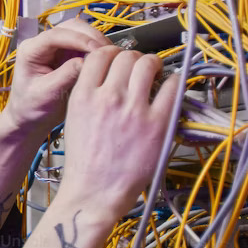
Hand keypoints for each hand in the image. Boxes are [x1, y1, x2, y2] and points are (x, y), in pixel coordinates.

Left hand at [2, 19, 112, 142]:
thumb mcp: (47, 94)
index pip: (55, 35)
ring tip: (110, 56)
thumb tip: (86, 62)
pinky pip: (86, 44)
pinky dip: (97, 49)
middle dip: (91, 37)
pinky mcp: (68, 53)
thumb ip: (66, 76)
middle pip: (71, 27)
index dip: (78, 39)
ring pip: (81, 32)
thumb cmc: (31, 108)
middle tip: (109, 52)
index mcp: (30, 50)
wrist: (30, 118)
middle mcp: (42, 43)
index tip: (97, 49)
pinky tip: (107, 60)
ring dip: (97, 41)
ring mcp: (56, 47)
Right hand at [58, 47, 179, 219]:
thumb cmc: (84, 162)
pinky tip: (170, 91)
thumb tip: (112, 78)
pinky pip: (173, 86)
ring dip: (154, 65)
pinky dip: (174, 83)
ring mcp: (134, 109)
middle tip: (141, 70)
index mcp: (83, 96)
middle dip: (135, 59)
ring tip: (157, 75)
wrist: (94, 193)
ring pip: (148, 64)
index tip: (119, 61)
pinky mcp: (157, 123)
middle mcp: (107, 97)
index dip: (112, 54)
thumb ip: (89, 95)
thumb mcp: (74, 120)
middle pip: (126, 56)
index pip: (99, 55)